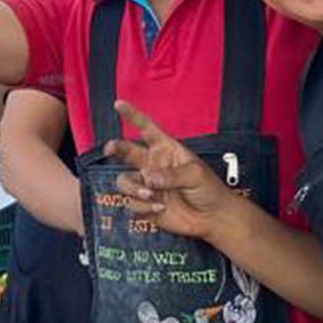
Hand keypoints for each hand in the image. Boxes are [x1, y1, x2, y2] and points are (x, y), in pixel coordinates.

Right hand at [102, 100, 236, 243]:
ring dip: (133, 188)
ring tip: (150, 194)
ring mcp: (147, 185)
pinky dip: (142, 206)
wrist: (212, 217)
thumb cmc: (208, 189)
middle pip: (127, 152)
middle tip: (110, 148)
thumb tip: (149, 178)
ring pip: (124, 181)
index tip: (118, 104)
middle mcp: (152, 165)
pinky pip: (131, 203)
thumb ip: (171, 175)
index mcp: (166, 149)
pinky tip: (159, 208)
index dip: (132, 116)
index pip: (147, 129)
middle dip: (116, 147)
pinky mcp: (145, 204)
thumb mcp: (195, 175)